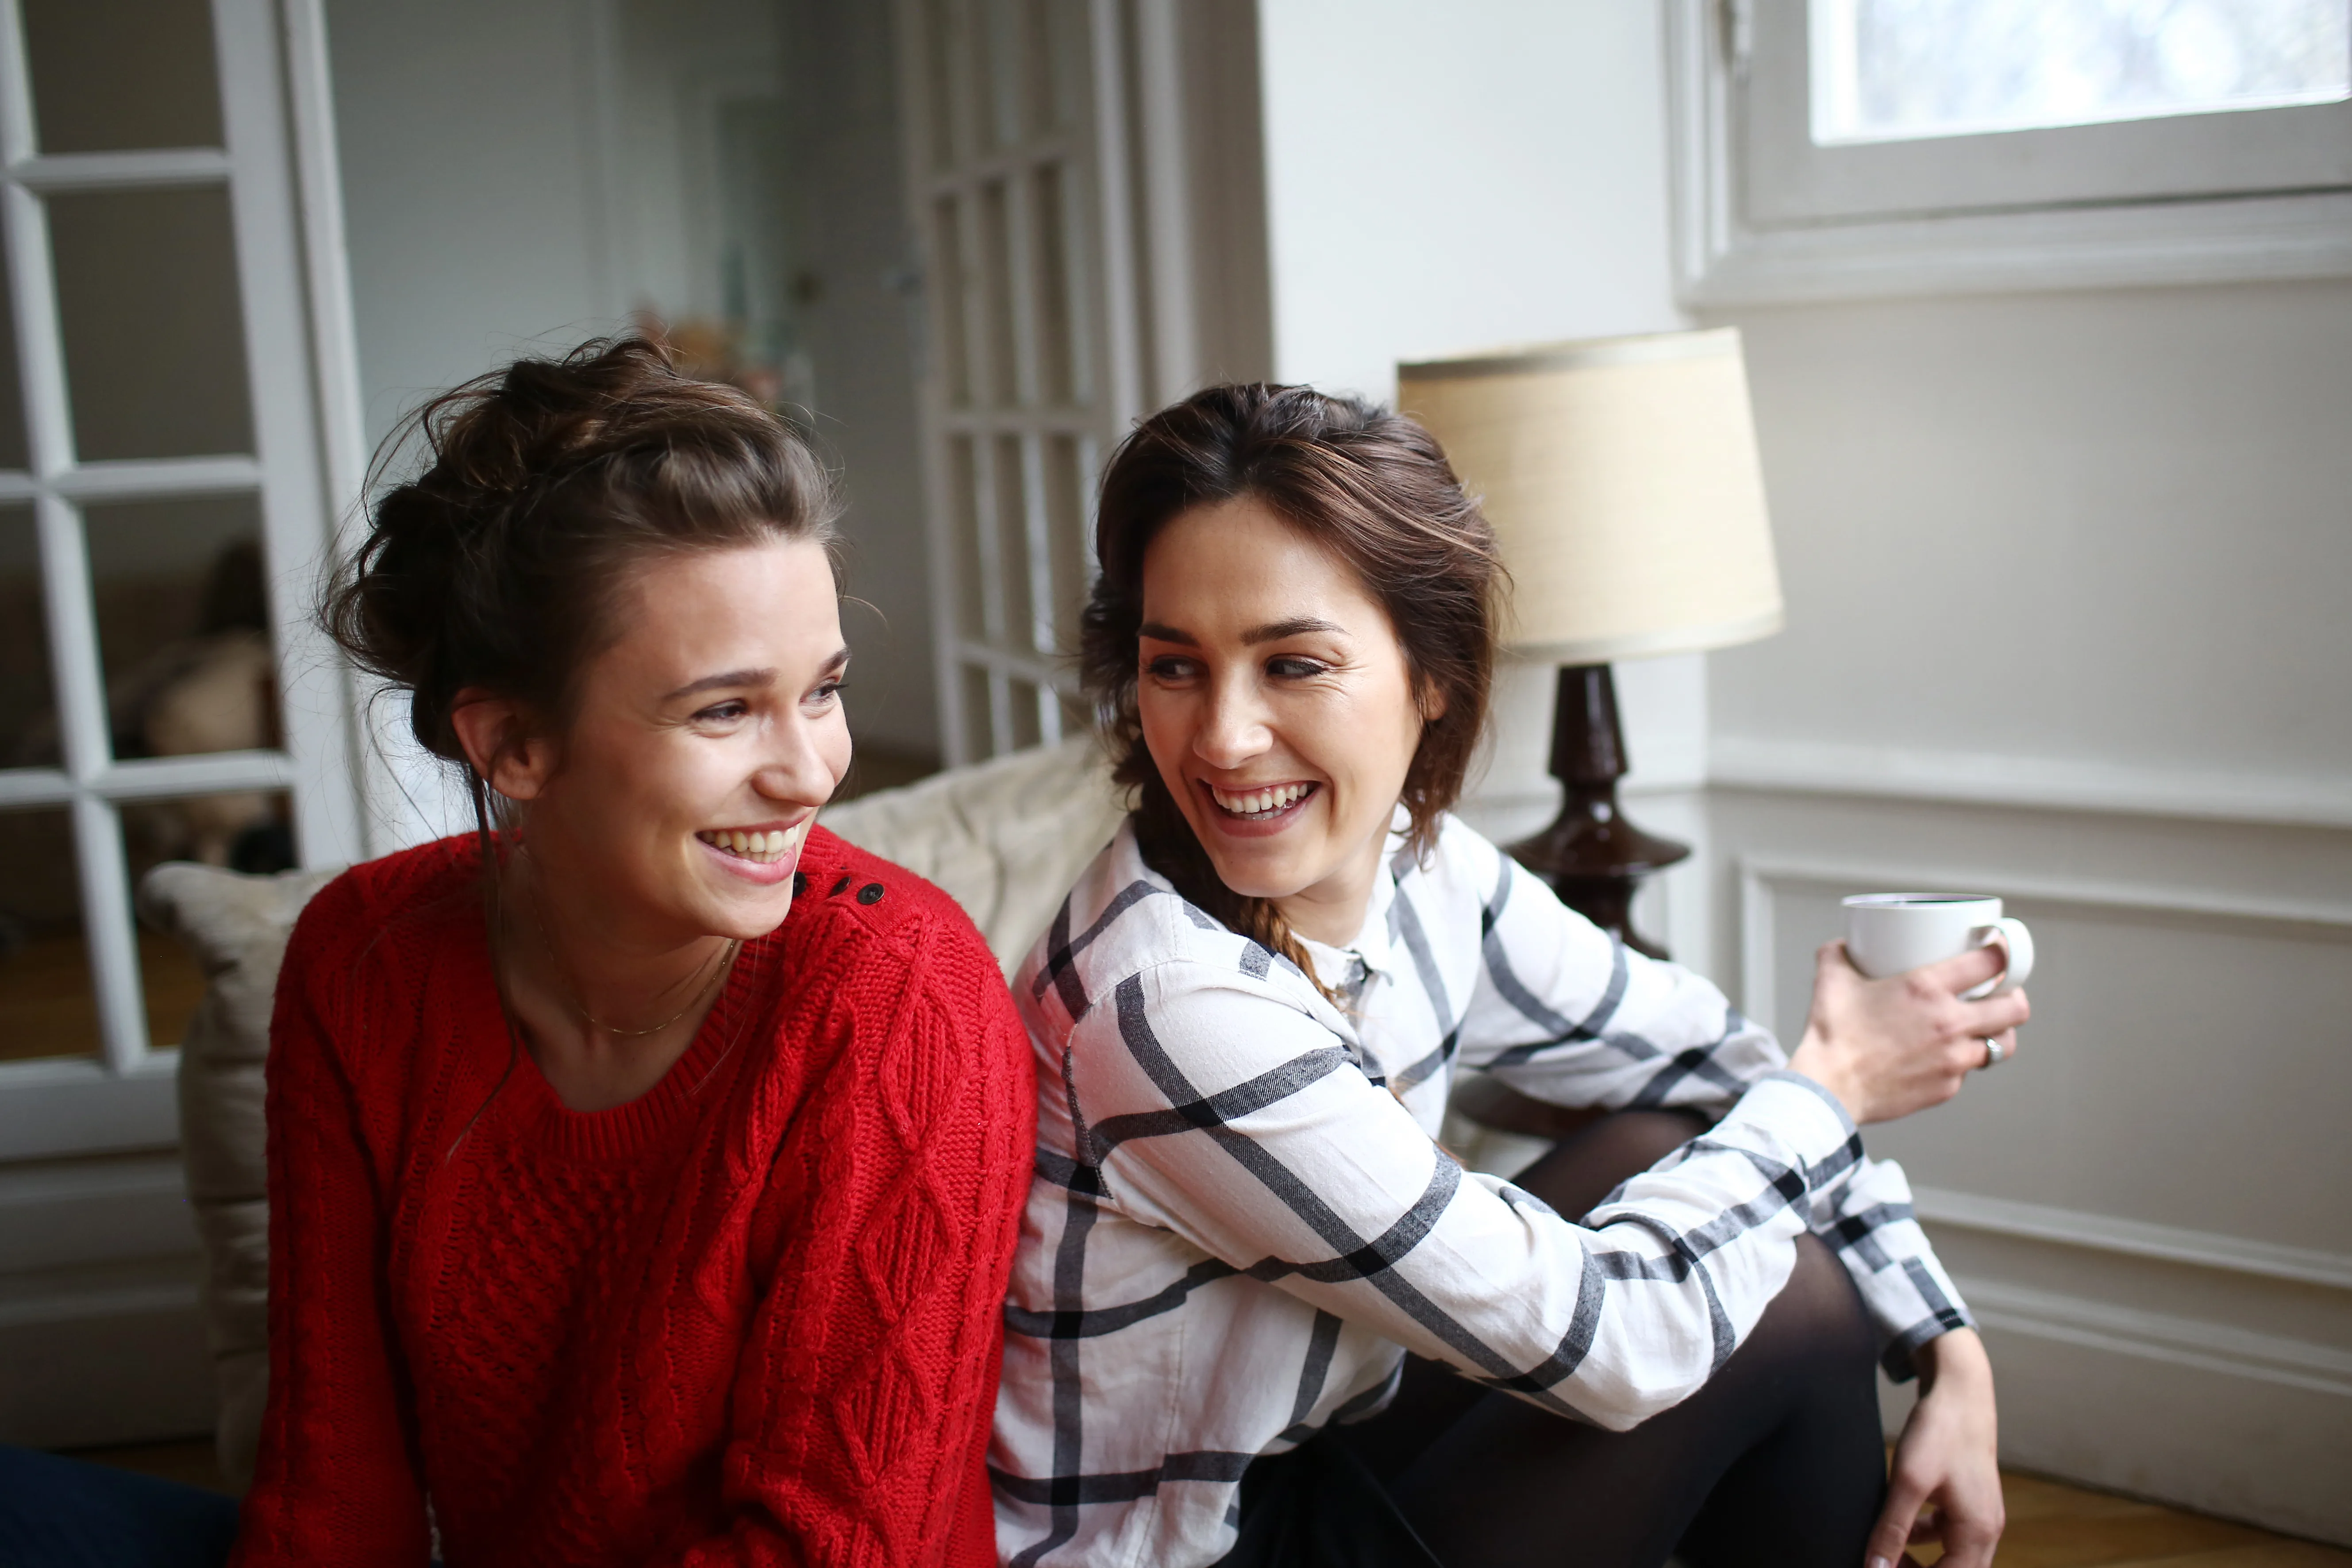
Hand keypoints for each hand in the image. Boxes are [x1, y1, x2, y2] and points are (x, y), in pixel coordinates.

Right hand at [1786, 942, 2029, 1124]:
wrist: (1828, 1088)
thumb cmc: (1832, 1036)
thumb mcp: (1831, 981)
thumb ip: (1838, 955)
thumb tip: (1843, 945)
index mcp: (1927, 989)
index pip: (1989, 963)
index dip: (2001, 954)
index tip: (1999, 951)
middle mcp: (1949, 1023)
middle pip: (2015, 1008)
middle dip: (2015, 998)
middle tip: (2002, 994)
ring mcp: (1953, 1059)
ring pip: (2002, 1045)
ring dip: (1998, 1034)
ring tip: (1985, 1029)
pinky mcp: (1947, 1087)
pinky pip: (1967, 1070)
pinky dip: (1961, 1062)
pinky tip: (1944, 1056)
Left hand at [1868, 1329, 2002, 1567]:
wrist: (1960, 1390)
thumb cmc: (1938, 1432)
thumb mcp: (1908, 1482)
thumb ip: (1892, 1529)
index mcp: (1978, 1532)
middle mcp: (1986, 1529)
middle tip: (1880, 1566)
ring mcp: (1979, 1515)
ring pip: (1950, 1556)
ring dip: (1919, 1560)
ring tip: (1883, 1552)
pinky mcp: (1968, 1500)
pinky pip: (1946, 1533)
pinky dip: (1921, 1536)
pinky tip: (1896, 1524)